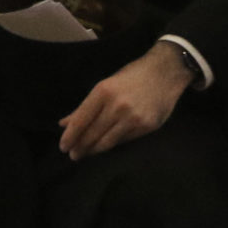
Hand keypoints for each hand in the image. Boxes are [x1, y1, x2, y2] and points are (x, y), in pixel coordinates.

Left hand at [57, 42, 194, 160]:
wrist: (165, 72)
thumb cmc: (132, 76)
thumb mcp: (106, 86)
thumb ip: (86, 107)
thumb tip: (64, 123)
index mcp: (103, 92)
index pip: (81, 120)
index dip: (70, 136)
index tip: (63, 146)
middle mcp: (117, 106)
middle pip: (93, 133)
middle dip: (80, 146)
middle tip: (73, 155)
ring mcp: (133, 118)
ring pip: (108, 141)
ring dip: (94, 150)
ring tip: (85, 154)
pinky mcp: (146, 127)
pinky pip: (124, 140)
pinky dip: (112, 144)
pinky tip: (105, 146)